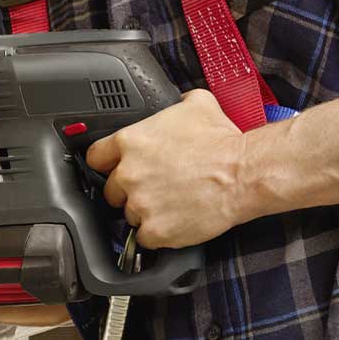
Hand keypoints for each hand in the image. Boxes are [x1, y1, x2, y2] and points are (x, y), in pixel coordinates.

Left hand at [84, 90, 272, 249]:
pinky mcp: (155, 230)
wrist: (243, 173)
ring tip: (172, 203)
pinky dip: (158, 234)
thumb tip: (177, 101)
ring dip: (145, 212)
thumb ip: (176, 103)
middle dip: (129, 190)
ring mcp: (140, 204)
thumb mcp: (198, 104)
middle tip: (154, 187)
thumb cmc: (222, 141)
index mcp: (131, 141)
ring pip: (130, 215)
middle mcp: (129, 173)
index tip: (116, 169)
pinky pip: (145, 238)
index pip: (96, 157)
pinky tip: (175, 221)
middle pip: (111, 190)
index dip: (107, 164)